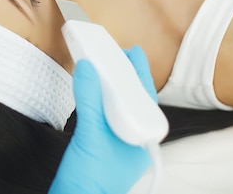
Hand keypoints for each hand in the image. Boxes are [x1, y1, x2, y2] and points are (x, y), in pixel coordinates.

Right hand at [49, 45, 157, 193]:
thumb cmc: (91, 181)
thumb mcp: (91, 135)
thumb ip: (89, 100)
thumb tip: (88, 68)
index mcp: (144, 136)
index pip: (144, 95)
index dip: (138, 71)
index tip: (132, 50)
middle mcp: (135, 138)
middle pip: (132, 98)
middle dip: (123, 76)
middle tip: (113, 54)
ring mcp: (120, 143)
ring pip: (118, 107)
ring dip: (109, 87)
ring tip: (101, 67)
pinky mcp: (103, 146)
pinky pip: (104, 115)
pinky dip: (97, 99)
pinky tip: (91, 91)